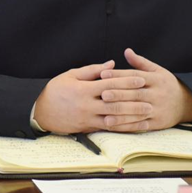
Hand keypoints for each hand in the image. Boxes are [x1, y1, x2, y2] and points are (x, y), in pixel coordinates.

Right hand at [33, 60, 148, 133]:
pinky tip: (133, 125)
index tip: (141, 79)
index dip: (126, 81)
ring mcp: (87, 118)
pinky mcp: (87, 128)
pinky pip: (107, 128)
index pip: (110, 84)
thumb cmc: (56, 90)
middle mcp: (86, 105)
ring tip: (146, 113)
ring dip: (131, 116)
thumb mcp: (71, 75)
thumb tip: (111, 64)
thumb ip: (92, 70)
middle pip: (115, 103)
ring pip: (114, 118)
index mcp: (83, 89)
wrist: (40, 112)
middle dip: (134, 101)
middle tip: (150, 99)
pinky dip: (122, 126)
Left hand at [98, 48, 191, 131]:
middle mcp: (158, 94)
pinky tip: (114, 126)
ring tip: (105, 114)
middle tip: (103, 94)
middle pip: (136, 94)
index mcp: (157, 79)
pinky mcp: (157, 123)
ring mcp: (158, 110)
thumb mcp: (157, 71)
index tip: (104, 74)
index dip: (119, 75)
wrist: (185, 103)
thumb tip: (127, 51)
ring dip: (121, 114)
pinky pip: (140, 125)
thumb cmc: (166, 85)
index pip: (136, 76)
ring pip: (137, 112)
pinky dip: (126, 126)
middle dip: (119, 94)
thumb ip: (141, 62)